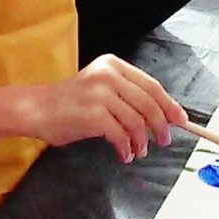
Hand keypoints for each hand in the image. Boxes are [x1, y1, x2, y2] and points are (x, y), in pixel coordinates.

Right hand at [18, 54, 187, 162]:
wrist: (38, 110)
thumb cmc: (72, 104)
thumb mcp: (102, 89)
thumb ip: (129, 96)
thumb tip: (164, 115)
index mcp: (113, 65)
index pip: (151, 85)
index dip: (169, 105)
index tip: (181, 120)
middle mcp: (108, 74)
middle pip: (149, 102)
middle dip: (161, 125)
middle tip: (165, 140)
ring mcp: (99, 93)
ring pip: (136, 121)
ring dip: (142, 141)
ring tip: (138, 151)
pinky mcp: (92, 114)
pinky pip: (120, 135)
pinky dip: (126, 148)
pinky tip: (124, 154)